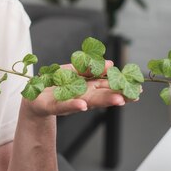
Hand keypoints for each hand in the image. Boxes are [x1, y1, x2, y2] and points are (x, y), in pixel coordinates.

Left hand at [23, 60, 138, 117]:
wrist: (31, 97)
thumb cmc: (55, 85)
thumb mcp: (73, 72)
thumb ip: (90, 68)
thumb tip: (110, 64)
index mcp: (87, 89)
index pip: (107, 88)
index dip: (122, 89)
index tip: (138, 90)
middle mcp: (80, 97)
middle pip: (101, 96)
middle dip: (117, 95)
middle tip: (133, 96)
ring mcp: (66, 102)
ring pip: (87, 101)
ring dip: (102, 101)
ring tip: (118, 100)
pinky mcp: (50, 105)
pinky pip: (62, 105)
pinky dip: (73, 105)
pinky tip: (82, 105)